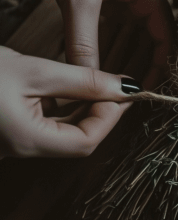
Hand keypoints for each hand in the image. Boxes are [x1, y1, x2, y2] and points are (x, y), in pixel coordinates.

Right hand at [0, 47, 141, 158]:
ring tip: (96, 81)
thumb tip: (123, 88)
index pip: (86, 142)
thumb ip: (82, 81)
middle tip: (116, 84)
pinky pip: (45, 125)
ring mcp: (14, 143)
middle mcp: (20, 149)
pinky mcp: (10, 131)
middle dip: (100, 113)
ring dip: (83, 109)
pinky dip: (62, 107)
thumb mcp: (34, 70)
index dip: (110, 118)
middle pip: (76, 140)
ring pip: (62, 133)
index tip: (124, 91)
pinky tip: (69, 85)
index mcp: (27, 141)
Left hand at [30, 0, 172, 86]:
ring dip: (118, 59)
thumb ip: (85, 43)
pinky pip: (110, 27)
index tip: (145, 94)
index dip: (160, 67)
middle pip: (149, 40)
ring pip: (128, 36)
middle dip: (138, 67)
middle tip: (124, 99)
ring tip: (107, 89)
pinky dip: (103, 46)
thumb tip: (91, 82)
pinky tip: (91, 66)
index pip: (165, 37)